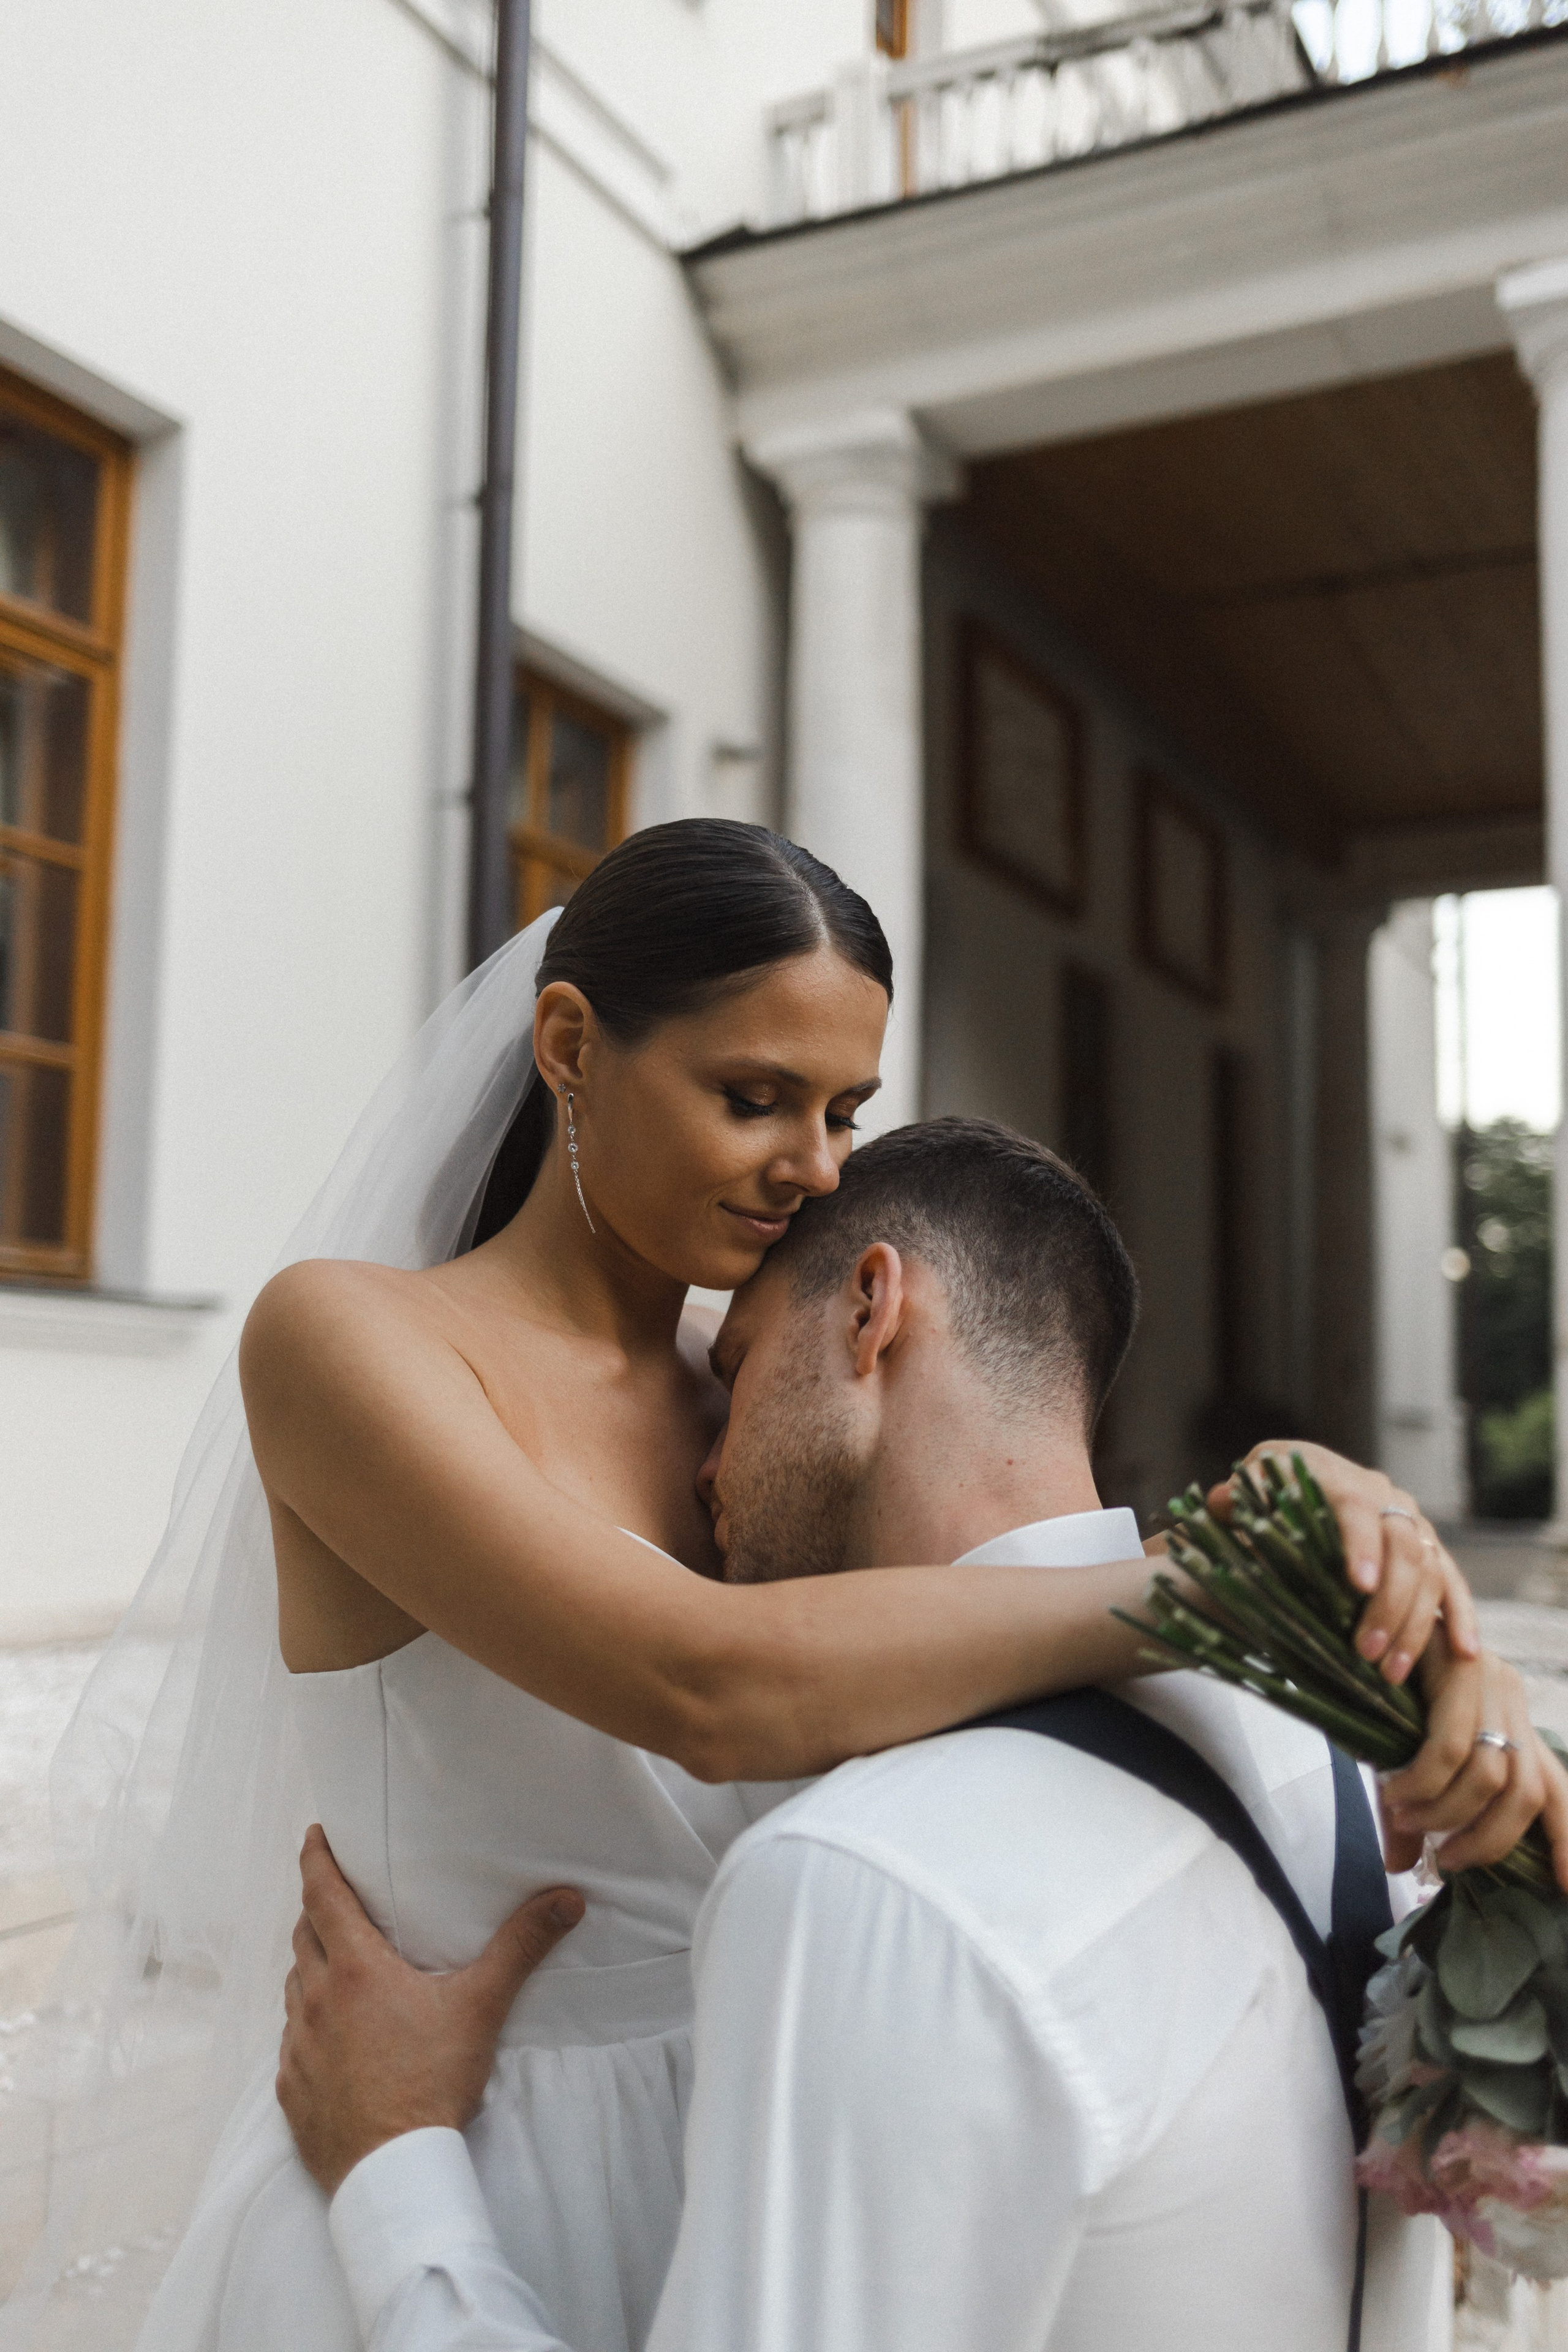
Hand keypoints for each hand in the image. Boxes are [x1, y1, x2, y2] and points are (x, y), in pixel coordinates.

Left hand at [277, 1825, 583, 2195]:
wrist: (392, 2172)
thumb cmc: (433, 2084)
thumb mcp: (481, 2007)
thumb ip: (521, 1947)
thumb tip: (566, 1899)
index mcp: (356, 1970)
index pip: (322, 1895)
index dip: (315, 1859)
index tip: (314, 1835)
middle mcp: (317, 2000)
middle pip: (304, 1936)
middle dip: (316, 1910)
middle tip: (333, 1896)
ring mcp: (298, 2047)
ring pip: (295, 1987)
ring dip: (311, 1967)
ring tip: (333, 1964)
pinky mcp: (291, 2089)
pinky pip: (291, 2042)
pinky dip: (307, 2024)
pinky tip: (328, 2037)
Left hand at [1210, 1441, 1479, 1685]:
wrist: (1296, 1487)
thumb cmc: (1266, 1493)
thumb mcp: (1247, 1490)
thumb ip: (1236, 1499)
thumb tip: (1220, 1501)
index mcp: (1337, 1476)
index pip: (1356, 1507)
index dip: (1361, 1545)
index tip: (1359, 1586)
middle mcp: (1384, 1496)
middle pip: (1403, 1547)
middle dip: (1389, 1603)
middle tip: (1367, 1652)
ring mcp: (1412, 1524)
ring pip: (1430, 1572)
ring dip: (1416, 1624)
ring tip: (1392, 1672)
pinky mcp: (1429, 1553)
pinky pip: (1452, 1584)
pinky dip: (1461, 1617)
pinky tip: (1465, 1652)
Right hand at [1375, 1631, 1567, 1889]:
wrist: (1360, 1625)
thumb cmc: (1379, 1695)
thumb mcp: (1407, 1758)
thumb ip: (1416, 1809)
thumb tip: (1398, 1868)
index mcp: (1513, 1723)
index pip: (1556, 1789)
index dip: (1567, 1842)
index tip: (1564, 1888)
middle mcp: (1513, 1700)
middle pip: (1524, 1793)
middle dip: (1487, 1840)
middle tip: (1443, 1859)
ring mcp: (1490, 1681)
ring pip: (1488, 1775)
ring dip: (1444, 1813)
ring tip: (1405, 1821)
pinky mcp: (1459, 1668)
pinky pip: (1449, 1748)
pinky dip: (1421, 1783)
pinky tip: (1393, 1793)